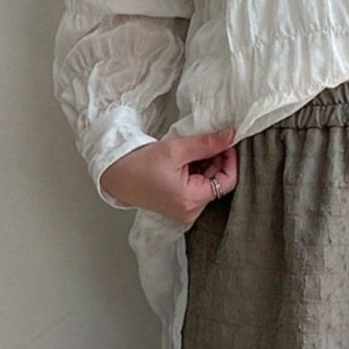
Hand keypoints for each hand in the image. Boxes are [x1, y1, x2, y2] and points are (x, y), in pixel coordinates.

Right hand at [99, 127, 238, 225]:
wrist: (118, 176)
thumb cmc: (140, 164)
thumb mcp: (176, 149)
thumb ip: (206, 143)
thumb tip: (230, 136)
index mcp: (191, 200)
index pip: (227, 181)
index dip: (230, 160)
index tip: (226, 142)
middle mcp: (191, 211)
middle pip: (219, 183)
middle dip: (218, 161)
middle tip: (210, 141)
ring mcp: (187, 212)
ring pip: (209, 185)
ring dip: (207, 165)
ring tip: (193, 150)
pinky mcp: (181, 207)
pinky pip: (198, 189)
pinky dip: (198, 173)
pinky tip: (187, 161)